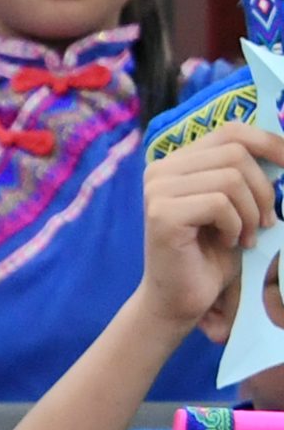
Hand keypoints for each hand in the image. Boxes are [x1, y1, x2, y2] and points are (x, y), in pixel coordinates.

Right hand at [139, 125, 283, 340]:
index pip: (232, 131)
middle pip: (236, 152)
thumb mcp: (237, 204)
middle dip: (264, 190)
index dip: (271, 143)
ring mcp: (158, 190)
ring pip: (231, 178)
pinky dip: (235, 226)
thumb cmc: (213, 253)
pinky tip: (227, 243)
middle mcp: (161, 170)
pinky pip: (220, 204)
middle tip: (265, 222)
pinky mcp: (161, 214)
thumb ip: (247, 174)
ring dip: (252, 212)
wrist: (182, 298)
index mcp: (178, 161)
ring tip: (246, 236)